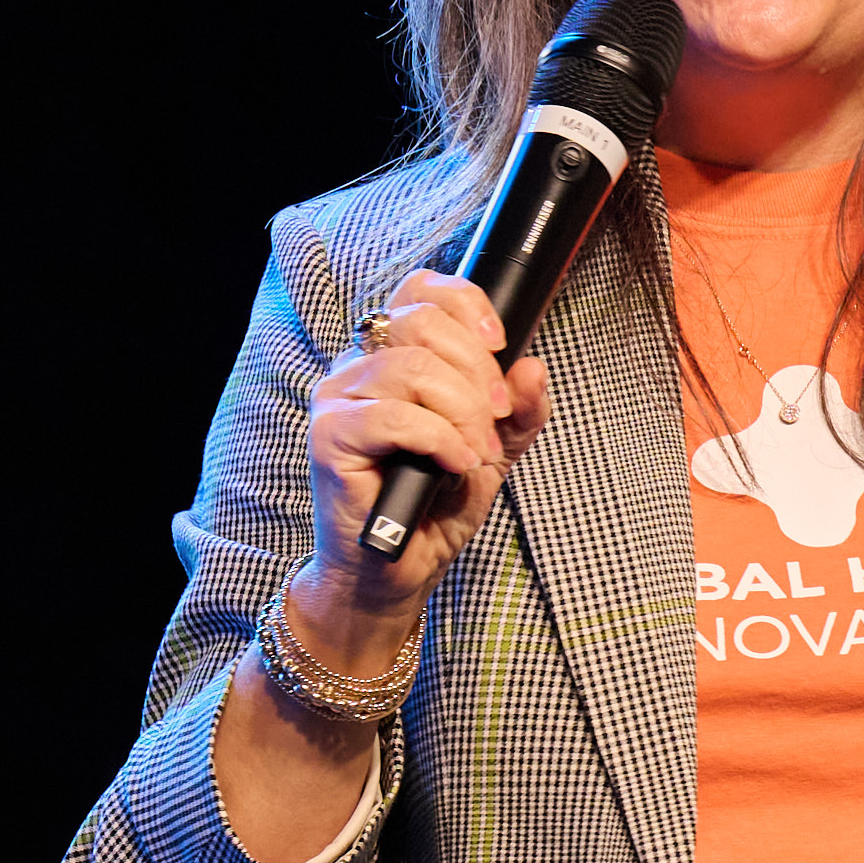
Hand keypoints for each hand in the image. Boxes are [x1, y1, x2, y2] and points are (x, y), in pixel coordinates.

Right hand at [295, 271, 559, 638]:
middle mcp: (359, 367)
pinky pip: (392, 416)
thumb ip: (519, 411)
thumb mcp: (494, 452)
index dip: (466, 305)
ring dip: (464, 412)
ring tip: (478, 454)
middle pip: (422, 323)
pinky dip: (439, 439)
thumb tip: (534, 366)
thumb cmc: (432, 507)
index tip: (500, 344)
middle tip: (497, 420)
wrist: (394, 572)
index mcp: (393, 356)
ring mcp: (338, 399)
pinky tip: (456, 464)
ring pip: (412, 369)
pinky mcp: (329, 438)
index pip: (420, 290)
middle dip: (477, 371)